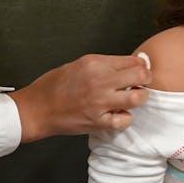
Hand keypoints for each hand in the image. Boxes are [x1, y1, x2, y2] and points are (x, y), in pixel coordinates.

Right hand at [9, 54, 150, 142]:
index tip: (142, 69)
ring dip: (139, 97)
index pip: (131, 60)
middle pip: (140, 76)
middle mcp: (100, 81)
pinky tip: (119, 114)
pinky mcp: (98, 122)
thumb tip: (128, 65)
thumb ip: (103, 65)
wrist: (38, 108)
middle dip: (145, 79)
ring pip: (137, 98)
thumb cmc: (54, 85)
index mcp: (94, 63)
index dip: (141, 65)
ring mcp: (100, 102)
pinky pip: (124, 120)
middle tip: (142, 83)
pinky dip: (126, 118)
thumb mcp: (78, 64)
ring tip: (133, 97)